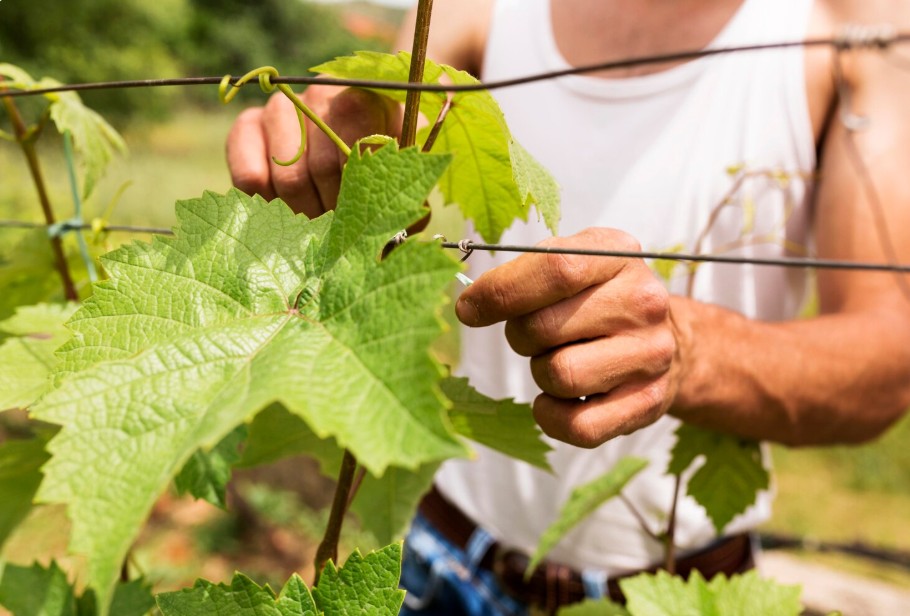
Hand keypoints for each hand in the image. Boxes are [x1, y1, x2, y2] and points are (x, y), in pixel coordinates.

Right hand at [226, 85, 400, 217]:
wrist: (345, 137)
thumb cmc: (383, 161)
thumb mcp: (404, 172)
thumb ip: (408, 194)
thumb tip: (402, 227)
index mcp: (366, 96)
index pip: (356, 144)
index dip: (358, 189)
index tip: (363, 216)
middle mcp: (321, 92)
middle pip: (322, 168)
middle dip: (334, 211)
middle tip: (341, 230)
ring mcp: (281, 107)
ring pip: (288, 177)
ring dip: (305, 214)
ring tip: (318, 226)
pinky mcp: (247, 126)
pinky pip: (250, 177)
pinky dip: (269, 207)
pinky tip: (286, 213)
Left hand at [455, 228, 680, 446]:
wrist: (670, 340)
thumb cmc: (599, 299)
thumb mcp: (572, 264)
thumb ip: (524, 274)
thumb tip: (470, 306)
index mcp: (617, 254)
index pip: (554, 269)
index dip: (500, 292)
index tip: (468, 309)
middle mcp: (643, 301)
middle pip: (544, 327)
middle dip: (520, 336)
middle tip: (534, 336)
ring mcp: (650, 354)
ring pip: (559, 376)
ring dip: (541, 373)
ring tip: (559, 359)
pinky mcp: (648, 402)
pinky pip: (578, 426)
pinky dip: (553, 416)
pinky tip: (559, 399)